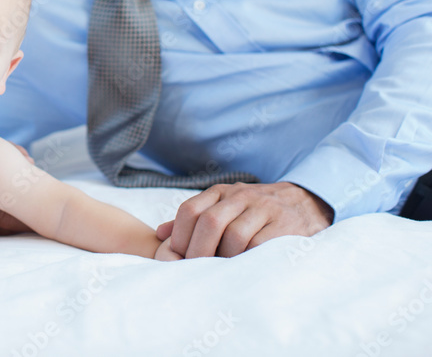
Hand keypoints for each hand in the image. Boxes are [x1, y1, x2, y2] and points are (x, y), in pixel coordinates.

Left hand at [156, 182, 333, 258]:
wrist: (306, 203)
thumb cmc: (256, 213)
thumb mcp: (225, 207)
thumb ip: (194, 219)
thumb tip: (160, 234)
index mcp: (221, 193)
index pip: (190, 210)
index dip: (180, 237)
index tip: (179, 258)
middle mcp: (240, 196)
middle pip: (209, 222)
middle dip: (198, 251)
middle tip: (196, 272)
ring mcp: (264, 209)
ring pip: (233, 235)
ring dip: (223, 258)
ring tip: (219, 273)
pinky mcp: (285, 225)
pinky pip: (259, 245)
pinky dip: (247, 259)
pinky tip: (243, 269)